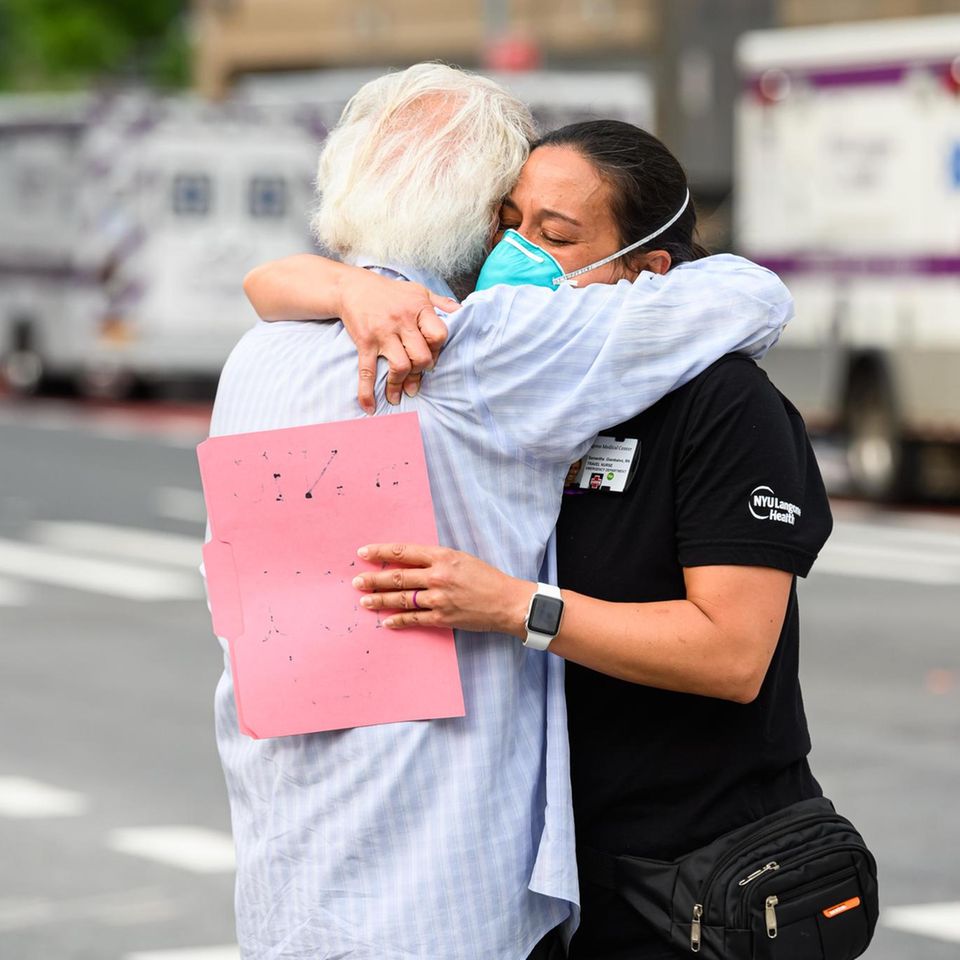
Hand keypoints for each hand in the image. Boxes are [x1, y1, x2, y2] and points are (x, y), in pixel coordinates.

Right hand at [339, 271, 458, 413]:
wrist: (353, 287)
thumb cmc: (390, 292)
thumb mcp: (419, 291)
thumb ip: (442, 304)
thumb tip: (463, 313)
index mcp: (419, 308)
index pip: (438, 335)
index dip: (438, 349)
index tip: (432, 354)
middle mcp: (402, 321)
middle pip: (422, 356)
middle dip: (422, 371)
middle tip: (417, 376)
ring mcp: (383, 334)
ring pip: (400, 367)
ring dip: (401, 384)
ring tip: (399, 394)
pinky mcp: (365, 343)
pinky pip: (367, 371)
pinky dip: (367, 393)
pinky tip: (370, 407)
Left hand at [352, 543, 532, 635]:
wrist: (506, 601)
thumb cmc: (486, 577)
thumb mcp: (461, 558)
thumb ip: (436, 559)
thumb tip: (409, 562)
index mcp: (442, 556)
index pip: (403, 552)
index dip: (381, 552)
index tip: (363, 553)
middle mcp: (437, 576)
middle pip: (397, 576)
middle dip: (373, 579)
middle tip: (356, 581)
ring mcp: (438, 598)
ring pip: (401, 598)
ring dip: (379, 599)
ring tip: (364, 601)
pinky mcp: (442, 617)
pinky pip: (414, 619)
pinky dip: (398, 620)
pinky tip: (386, 620)